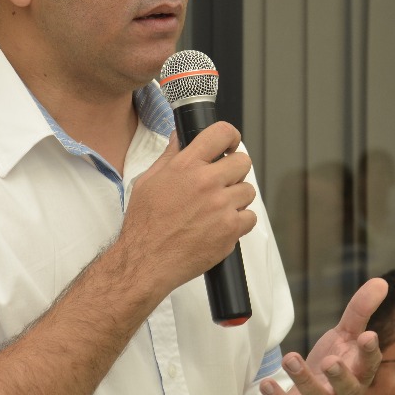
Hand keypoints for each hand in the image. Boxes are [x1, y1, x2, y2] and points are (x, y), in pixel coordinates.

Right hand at [119, 121, 256, 290]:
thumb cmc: (144, 224)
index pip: (221, 133)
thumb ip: (169, 157)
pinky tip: (221, 225)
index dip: (231, 137)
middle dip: (234, 171)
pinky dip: (240, 222)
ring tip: (217, 209)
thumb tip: (179, 137)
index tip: (230, 145)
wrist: (147, 261)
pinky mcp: (230, 229)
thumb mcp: (147, 182)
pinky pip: (250, 217)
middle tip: (222, 183)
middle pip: (242, 162)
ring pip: (248, 191)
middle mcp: (206, 182)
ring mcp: (221, 206)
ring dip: (237, 198)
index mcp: (186, 166)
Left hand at [259, 277, 387, 394]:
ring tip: (290, 358)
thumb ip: (360, 313)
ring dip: (304, 381)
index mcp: (358, 374)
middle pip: (348, 389)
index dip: (370, 352)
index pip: (369, 365)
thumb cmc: (331, 372)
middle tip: (331, 361)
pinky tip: (267, 384)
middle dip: (340, 376)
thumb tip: (382, 282)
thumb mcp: (344, 340)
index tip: (368, 336)